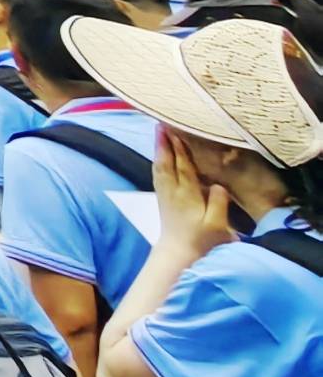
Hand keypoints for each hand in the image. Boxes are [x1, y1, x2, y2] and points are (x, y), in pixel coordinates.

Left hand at [154, 129, 236, 253]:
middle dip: (164, 143)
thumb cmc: (202, 240)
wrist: (179, 253)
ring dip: (159, 149)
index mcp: (187, 196)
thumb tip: (218, 184)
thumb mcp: (216, 225)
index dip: (180, 150)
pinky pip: (158, 174)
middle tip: (161, 123)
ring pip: (159, 167)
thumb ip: (219, 204)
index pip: (183, 168)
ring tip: (158, 132)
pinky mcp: (163, 198)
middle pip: (166, 163)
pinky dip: (159, 160)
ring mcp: (165, 194)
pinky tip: (159, 154)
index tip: (177, 132)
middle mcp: (172, 192)